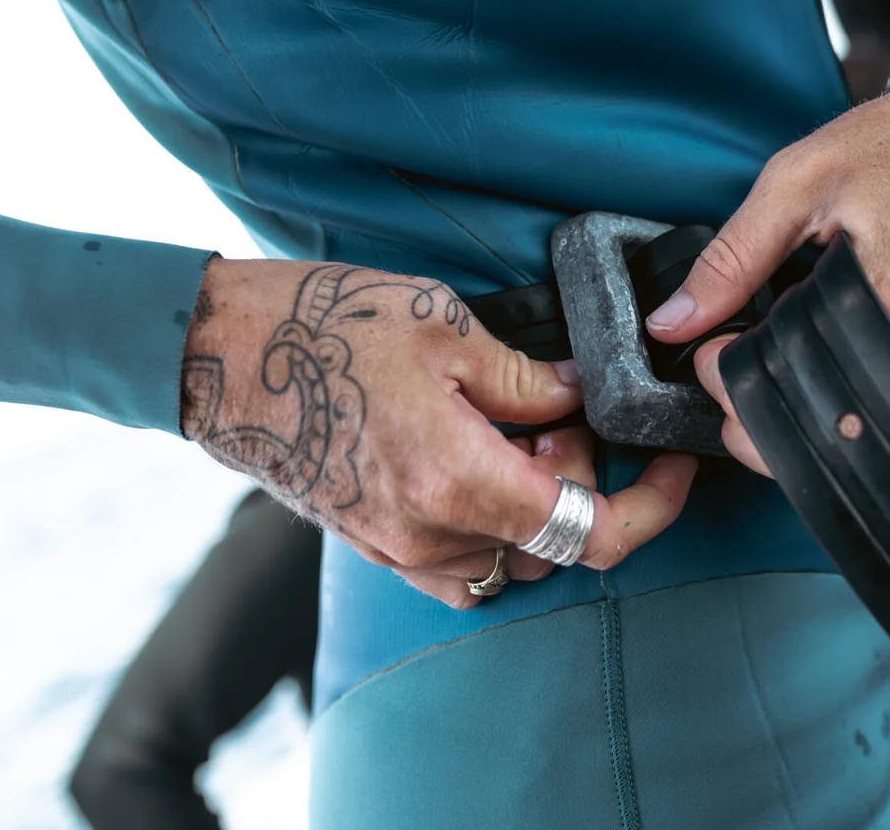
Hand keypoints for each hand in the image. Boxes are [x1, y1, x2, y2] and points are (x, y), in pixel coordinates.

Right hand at [180, 258, 697, 606]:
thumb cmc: (322, 330)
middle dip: (580, 481)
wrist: (216, 356)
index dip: (652, 506)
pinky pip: (458, 560)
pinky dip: (488, 519)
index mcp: (460, 484)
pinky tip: (474, 453)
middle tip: (561, 409)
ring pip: (508, 557)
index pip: (590, 533)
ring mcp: (397, 549)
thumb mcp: (446, 329)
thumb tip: (578, 399)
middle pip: (554, 544)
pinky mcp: (373, 543)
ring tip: (513, 427)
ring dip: (534, 503)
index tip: (673, 468)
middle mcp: (431, 537)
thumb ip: (528, 380)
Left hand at [648, 60, 889, 472]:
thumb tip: (674, 320)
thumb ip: (731, 258)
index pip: (786, 384)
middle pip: (823, 427)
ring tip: (779, 356)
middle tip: (737, 356)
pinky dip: (851, 404)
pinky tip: (827, 364)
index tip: (710, 347)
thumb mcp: (798, 181)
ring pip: (861, 434)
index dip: (728, 378)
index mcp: (887, 300)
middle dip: (761, 407)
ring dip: (805, 410)